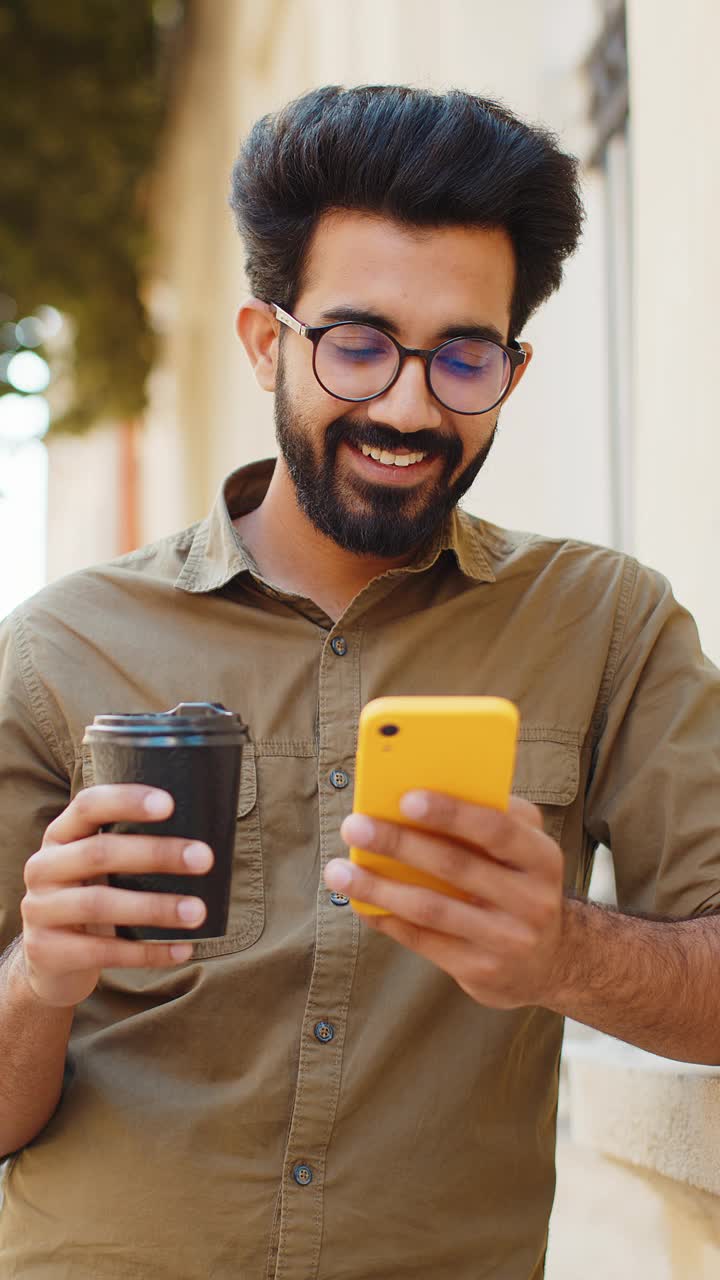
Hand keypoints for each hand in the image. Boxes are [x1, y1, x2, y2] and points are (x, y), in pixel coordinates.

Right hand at [20, 786, 213, 1007]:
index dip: (126, 801)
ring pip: (100, 904)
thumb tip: (207, 832)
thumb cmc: (92, 899)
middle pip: (99, 853)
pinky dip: (147, 952)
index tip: (170, 804)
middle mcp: (43, 867)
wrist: (50, 963)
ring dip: (155, 907)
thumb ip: (130, 846)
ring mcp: (39, 910)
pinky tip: (182, 949)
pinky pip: (103, 952)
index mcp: (60, 836)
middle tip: (204, 858)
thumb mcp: (98, 868)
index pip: (88, 805)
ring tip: (197, 911)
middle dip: (156, 854)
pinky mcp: (46, 951)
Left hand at [324, 792, 565, 1008]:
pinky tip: (360, 901)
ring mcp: (507, 940)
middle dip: (398, 843)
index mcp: (542, 858)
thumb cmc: (521, 883)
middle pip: (455, 866)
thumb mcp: (525, 847)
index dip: (452, 813)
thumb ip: (490, 815)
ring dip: (378, 887)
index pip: (497, 829)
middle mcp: (531, 901)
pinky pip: (423, 941)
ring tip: (338, 871)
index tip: (404, 798)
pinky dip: (387, 918)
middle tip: (354, 826)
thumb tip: (419, 789)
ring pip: (431, 908)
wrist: (552, 962)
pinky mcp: (482, 971)